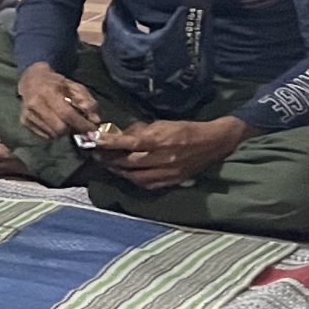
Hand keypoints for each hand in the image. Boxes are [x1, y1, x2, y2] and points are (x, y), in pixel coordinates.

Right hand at [17, 63, 101, 141]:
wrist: (31, 80)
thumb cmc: (56, 83)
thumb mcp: (75, 86)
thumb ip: (87, 101)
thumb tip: (95, 120)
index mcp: (48, 92)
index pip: (67, 114)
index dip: (82, 124)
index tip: (93, 130)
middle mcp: (35, 104)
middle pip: (59, 128)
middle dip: (72, 130)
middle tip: (79, 127)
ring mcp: (27, 114)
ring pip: (52, 134)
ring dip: (63, 132)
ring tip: (67, 124)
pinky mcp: (24, 121)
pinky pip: (44, 135)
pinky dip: (54, 132)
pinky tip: (56, 123)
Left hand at [94, 116, 248, 189]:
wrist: (214, 142)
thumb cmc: (186, 129)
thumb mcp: (162, 124)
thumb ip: (141, 131)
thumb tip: (121, 135)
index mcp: (159, 140)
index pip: (128, 143)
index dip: (109, 143)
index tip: (94, 141)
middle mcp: (161, 158)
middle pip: (127, 163)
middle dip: (109, 160)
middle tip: (96, 155)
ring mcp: (167, 172)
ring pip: (135, 176)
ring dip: (119, 171)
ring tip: (108, 165)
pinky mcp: (171, 181)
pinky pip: (147, 184)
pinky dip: (134, 180)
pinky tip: (126, 174)